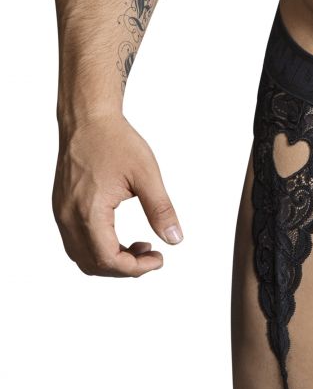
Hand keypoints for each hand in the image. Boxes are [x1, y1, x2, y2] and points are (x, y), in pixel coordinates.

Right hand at [53, 115, 182, 276]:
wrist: (87, 120)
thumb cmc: (114, 141)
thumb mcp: (146, 175)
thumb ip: (161, 210)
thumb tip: (174, 239)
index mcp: (89, 211)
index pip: (108, 259)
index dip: (136, 268)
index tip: (158, 259)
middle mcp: (69, 216)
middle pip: (93, 264)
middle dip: (125, 267)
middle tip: (151, 256)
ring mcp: (62, 213)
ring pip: (82, 256)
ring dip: (110, 260)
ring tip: (139, 247)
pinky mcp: (62, 207)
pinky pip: (76, 241)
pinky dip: (98, 247)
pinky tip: (120, 236)